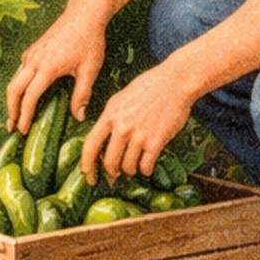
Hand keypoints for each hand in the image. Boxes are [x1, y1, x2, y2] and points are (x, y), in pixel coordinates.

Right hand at [5, 3, 106, 135]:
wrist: (84, 13)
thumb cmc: (89, 41)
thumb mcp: (90, 70)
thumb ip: (82, 95)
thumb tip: (78, 117)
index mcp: (47, 68)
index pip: (30, 97)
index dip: (25, 115)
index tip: (24, 130)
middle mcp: (34, 60)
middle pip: (13, 88)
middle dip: (11, 109)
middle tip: (12, 127)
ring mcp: (32, 53)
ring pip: (14, 79)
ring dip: (12, 98)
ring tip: (15, 114)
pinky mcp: (33, 49)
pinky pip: (20, 70)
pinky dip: (18, 85)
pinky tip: (25, 93)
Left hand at [78, 64, 193, 185]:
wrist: (173, 83)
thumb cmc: (148, 87)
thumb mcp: (120, 98)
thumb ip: (111, 116)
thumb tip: (103, 134)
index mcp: (110, 115)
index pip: (90, 144)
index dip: (86, 163)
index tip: (87, 174)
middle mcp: (122, 127)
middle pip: (109, 162)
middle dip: (112, 172)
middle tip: (115, 175)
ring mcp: (139, 135)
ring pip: (128, 167)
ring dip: (130, 170)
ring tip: (134, 167)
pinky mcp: (156, 141)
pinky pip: (146, 166)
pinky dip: (146, 169)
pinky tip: (147, 165)